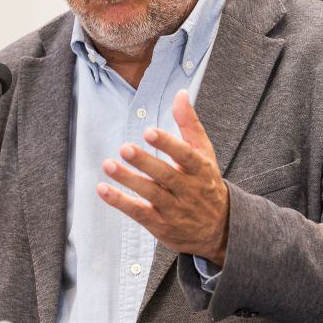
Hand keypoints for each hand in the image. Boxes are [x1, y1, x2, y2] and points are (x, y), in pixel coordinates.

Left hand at [96, 90, 228, 265]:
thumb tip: (180, 93)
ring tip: (108, 165)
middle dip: (145, 162)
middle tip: (124, 148)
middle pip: (167, 175)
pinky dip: (120, 202)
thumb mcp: (204, 153)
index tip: (150, 132)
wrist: (219, 229)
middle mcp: (189, 190)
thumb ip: (189, 124)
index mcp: (200, 169)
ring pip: (151, 194)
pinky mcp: (160, 225)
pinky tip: (103, 189)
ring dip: (128, 180)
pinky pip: (139, 213)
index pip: (186, 155)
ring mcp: (175, 209)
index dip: (168, 144)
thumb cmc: (206, 183)